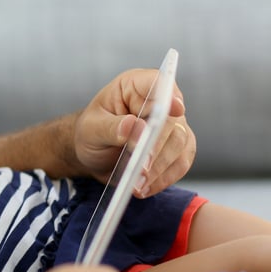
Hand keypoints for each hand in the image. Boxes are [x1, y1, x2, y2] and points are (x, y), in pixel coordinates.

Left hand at [74, 68, 195, 196]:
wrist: (92, 152)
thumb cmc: (90, 132)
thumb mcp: (91, 128)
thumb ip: (111, 127)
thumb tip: (134, 128)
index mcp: (136, 86)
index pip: (158, 83)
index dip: (169, 95)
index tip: (174, 109)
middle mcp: (159, 102)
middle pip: (172, 121)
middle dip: (157, 147)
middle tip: (142, 168)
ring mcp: (173, 125)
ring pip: (180, 144)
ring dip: (160, 168)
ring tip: (137, 185)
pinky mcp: (177, 148)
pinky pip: (181, 163)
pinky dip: (165, 178)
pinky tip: (145, 188)